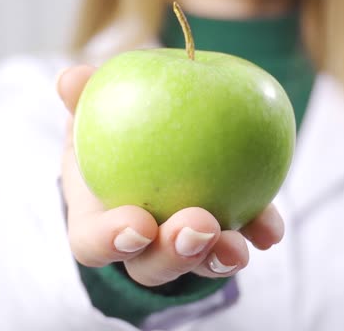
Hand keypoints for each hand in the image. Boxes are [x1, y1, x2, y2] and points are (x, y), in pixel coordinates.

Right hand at [56, 64, 284, 284]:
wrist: (151, 137)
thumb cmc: (110, 128)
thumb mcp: (92, 112)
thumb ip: (82, 97)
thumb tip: (71, 77)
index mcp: (97, 223)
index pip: (95, 243)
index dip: (114, 240)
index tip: (139, 224)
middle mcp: (140, 248)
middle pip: (153, 266)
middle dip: (177, 253)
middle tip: (200, 226)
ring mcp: (183, 249)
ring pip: (199, 265)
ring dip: (219, 258)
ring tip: (238, 242)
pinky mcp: (222, 236)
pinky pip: (242, 237)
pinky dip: (258, 231)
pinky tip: (272, 229)